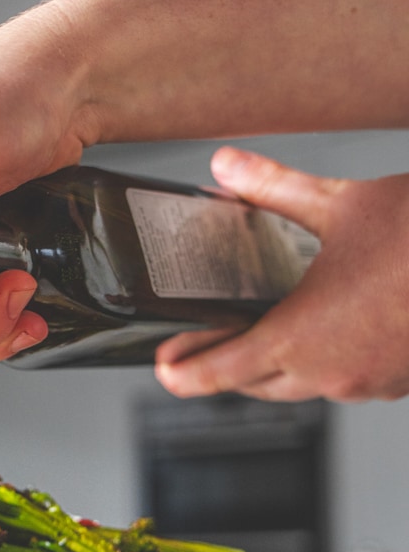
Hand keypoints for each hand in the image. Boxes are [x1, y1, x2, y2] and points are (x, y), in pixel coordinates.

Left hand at [155, 148, 408, 402]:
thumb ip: (273, 188)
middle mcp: (329, 373)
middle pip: (254, 384)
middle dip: (227, 364)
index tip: (165, 369)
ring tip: (266, 329)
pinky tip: (331, 329)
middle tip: (206, 341)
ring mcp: (365, 385)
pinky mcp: (396, 385)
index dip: (184, 374)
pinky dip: (326, 362)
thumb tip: (227, 165)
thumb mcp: (340, 204)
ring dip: (278, 364)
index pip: (220, 372)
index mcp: (300, 338)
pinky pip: (344, 381)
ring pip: (300, 386)